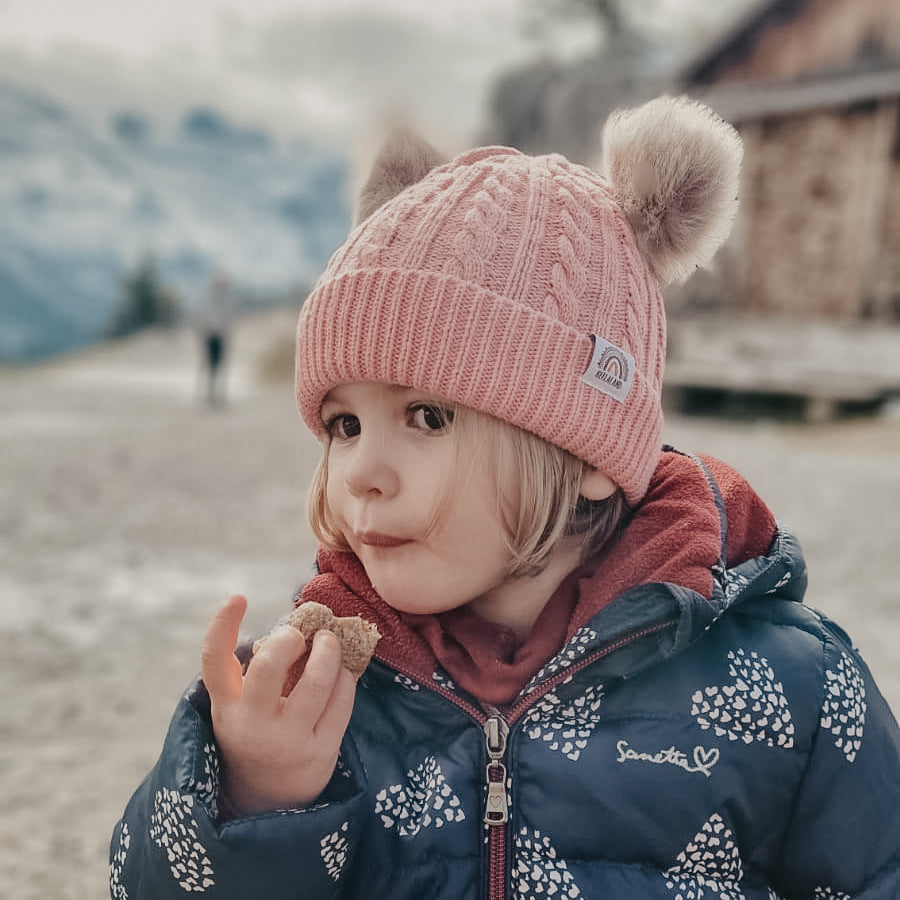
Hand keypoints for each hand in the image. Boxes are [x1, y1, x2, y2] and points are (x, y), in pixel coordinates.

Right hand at [201, 595, 356, 815]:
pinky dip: (345, 677)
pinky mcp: (320, 751)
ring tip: (328, 641)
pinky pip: (341, 701)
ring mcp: (287, 740)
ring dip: (328, 650)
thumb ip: (256, 669)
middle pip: (269, 666)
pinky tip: (342, 673)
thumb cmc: (257, 731)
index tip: (238, 597)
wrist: (268, 801)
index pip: (214, 662)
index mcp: (227, 706)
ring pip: (316, 681)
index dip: (222, 625)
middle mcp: (252, 724)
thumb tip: (299, 622)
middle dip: (289, 638)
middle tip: (299, 633)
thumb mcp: (240, 705)